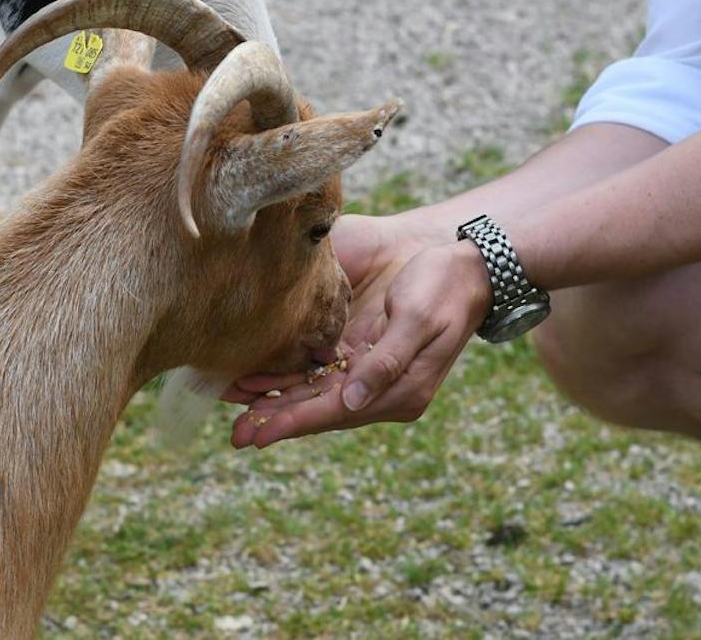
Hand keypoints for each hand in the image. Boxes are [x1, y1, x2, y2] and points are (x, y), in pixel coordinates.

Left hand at [226, 218, 491, 448]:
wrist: (465, 263)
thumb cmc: (443, 286)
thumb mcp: (417, 320)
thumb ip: (386, 362)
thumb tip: (351, 401)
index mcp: (402, 390)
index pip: (336, 412)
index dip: (294, 422)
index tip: (258, 434)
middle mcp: (384, 390)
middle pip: (321, 410)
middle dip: (277, 420)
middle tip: (235, 436)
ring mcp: (373, 374)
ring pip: (316, 394)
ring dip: (278, 402)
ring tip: (236, 412)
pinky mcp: (364, 353)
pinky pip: (321, 373)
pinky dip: (291, 378)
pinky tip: (262, 381)